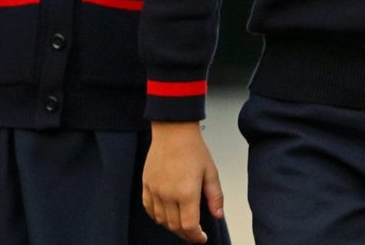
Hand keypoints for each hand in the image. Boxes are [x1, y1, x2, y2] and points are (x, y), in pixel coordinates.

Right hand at [142, 121, 224, 243]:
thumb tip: (218, 215)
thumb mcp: (211, 171)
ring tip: (181, 224)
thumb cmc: (193, 148)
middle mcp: (169, 194)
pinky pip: (149, 208)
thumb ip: (215, 196)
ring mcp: (155, 190)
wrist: (173, 130)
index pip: (189, 226)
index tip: (202, 238)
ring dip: (171, 226)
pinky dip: (156, 216)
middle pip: (175, 226)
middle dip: (186, 233)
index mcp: (187, 192)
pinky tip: (165, 215)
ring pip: (161, 220)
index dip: (195, 236)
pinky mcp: (147, 184)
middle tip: (194, 233)